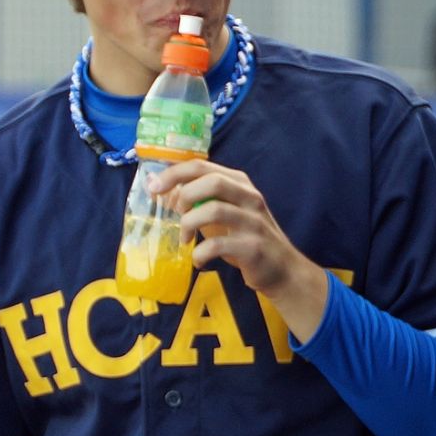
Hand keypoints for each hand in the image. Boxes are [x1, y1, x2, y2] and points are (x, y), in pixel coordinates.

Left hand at [148, 159, 328, 342]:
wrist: (282, 270)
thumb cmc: (246, 239)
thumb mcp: (223, 213)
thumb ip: (198, 200)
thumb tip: (160, 189)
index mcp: (240, 183)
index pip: (202, 165)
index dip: (173, 173)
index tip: (153, 187)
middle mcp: (250, 197)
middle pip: (211, 181)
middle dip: (184, 195)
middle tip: (175, 214)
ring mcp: (253, 221)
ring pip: (214, 210)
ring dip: (190, 224)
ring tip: (185, 239)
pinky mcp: (254, 247)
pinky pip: (218, 245)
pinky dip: (200, 253)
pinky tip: (198, 260)